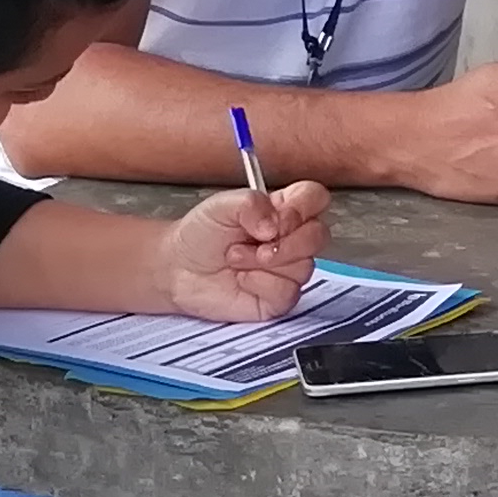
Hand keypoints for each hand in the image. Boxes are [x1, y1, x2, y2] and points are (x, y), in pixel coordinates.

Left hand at [160, 179, 326, 320]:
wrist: (178, 269)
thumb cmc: (200, 236)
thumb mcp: (221, 205)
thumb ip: (252, 204)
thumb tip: (274, 224)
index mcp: (282, 210)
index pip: (315, 199)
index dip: (304, 207)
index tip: (280, 215)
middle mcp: (290, 239)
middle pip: (319, 235)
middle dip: (287, 241)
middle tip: (256, 242)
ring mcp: (287, 269)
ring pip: (304, 267)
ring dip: (263, 263)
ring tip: (237, 259)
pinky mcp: (279, 297)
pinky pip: (288, 292)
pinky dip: (260, 284)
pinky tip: (242, 279)